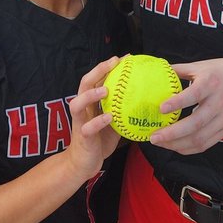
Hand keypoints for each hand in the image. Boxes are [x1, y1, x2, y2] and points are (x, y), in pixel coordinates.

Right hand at [67, 57, 120, 176]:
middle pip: (84, 84)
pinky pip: (88, 127)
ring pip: (78, 104)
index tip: (124, 58)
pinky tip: (110, 116)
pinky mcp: (83, 137)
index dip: (107, 67)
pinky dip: (98, 121)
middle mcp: (83, 109)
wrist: (82, 164)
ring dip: (91, 95)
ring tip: (106, 89)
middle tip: (114, 63)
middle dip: (98, 71)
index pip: (96, 79)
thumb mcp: (113, 122)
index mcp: (90, 103)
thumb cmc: (99, 140)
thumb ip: (121, 109)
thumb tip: (144, 98)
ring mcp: (80, 122)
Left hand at [150, 57, 222, 154]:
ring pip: (199, 138)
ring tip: (160, 143)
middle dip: (173, 133)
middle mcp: (218, 102)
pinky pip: (206, 144)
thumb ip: (180, 69)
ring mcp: (222, 119)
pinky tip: (175, 146)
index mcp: (211, 83)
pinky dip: (189, 149)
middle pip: (195, 123)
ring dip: (177, 144)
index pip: (193, 95)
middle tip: (154, 136)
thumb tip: (158, 71)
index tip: (161, 108)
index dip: (177, 102)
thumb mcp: (202, 65)